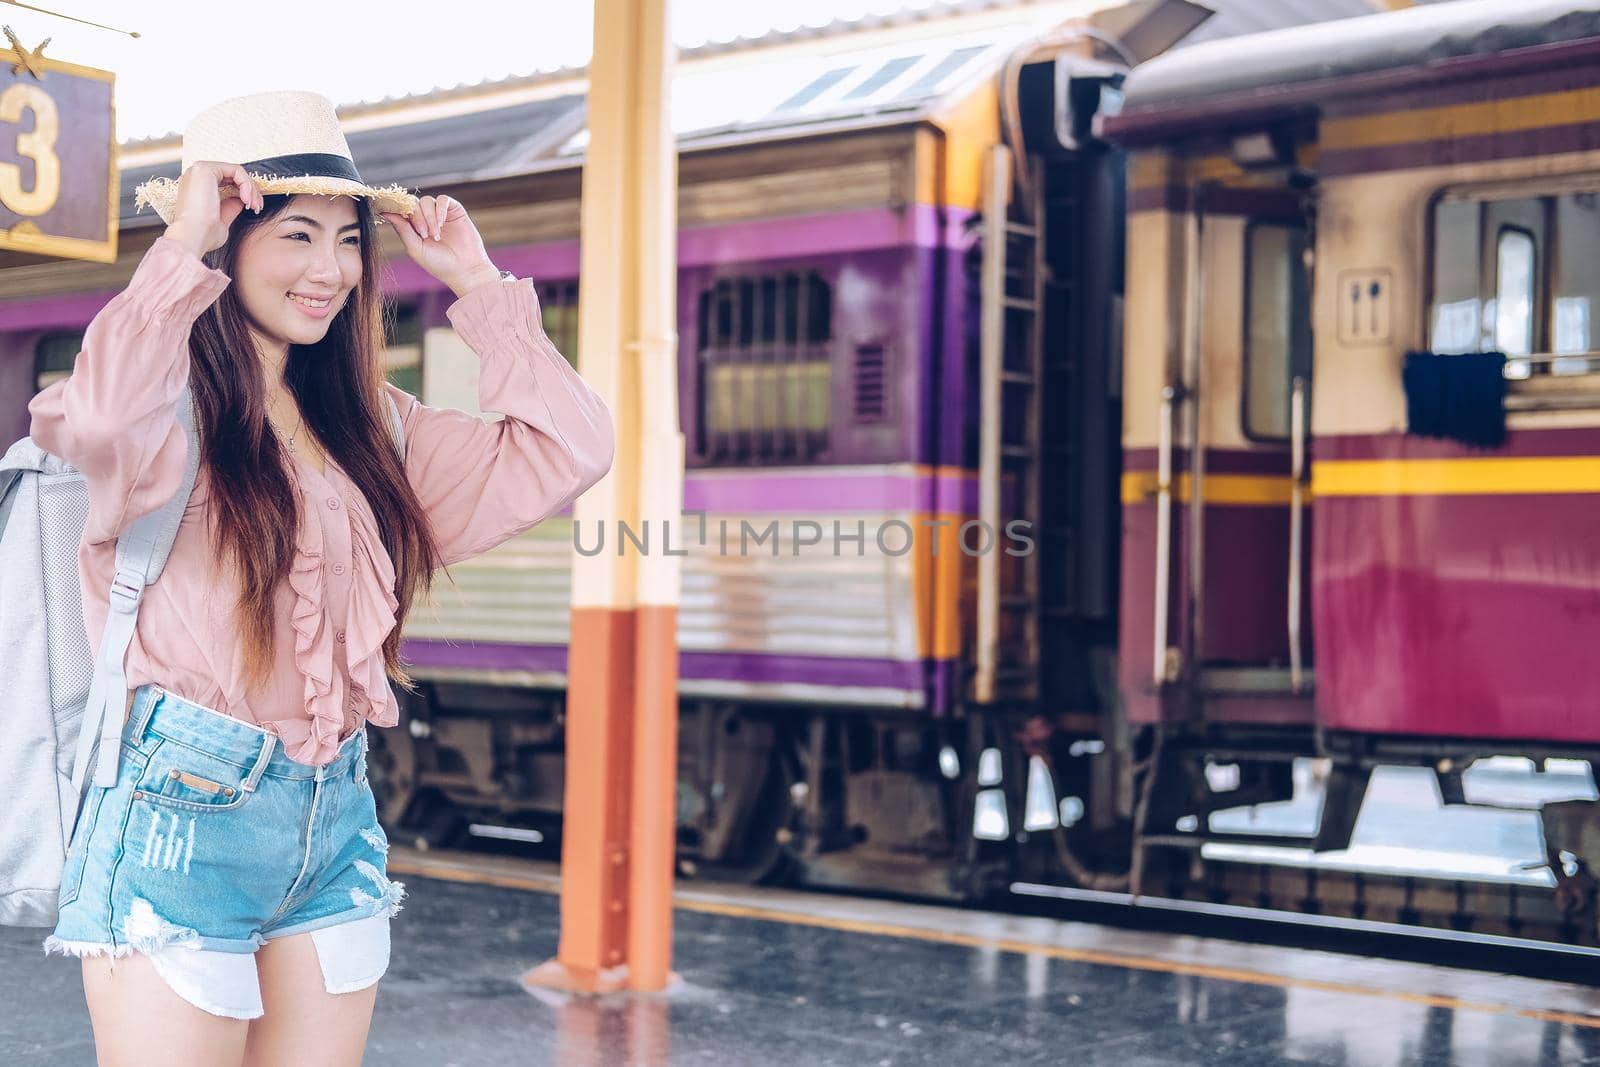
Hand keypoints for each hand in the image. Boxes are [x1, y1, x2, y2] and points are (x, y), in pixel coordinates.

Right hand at [162, 161, 263, 256]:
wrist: (193, 237)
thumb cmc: (203, 234)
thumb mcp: (223, 219)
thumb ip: (231, 206)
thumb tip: (241, 200)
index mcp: (198, 187)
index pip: (228, 182)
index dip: (246, 193)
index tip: (255, 209)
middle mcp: (197, 176)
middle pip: (234, 175)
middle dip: (252, 191)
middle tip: (257, 207)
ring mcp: (200, 170)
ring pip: (237, 172)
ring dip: (251, 189)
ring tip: (253, 206)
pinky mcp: (205, 169)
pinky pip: (236, 170)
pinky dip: (247, 185)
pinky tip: (247, 200)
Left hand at [382, 195, 500, 297]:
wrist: (465, 270)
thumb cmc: (439, 264)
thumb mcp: (415, 248)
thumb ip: (402, 229)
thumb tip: (385, 213)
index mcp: (413, 228)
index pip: (401, 210)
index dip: (396, 207)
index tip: (390, 208)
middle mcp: (426, 218)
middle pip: (413, 204)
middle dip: (416, 217)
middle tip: (424, 234)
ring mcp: (440, 214)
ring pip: (426, 201)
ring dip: (429, 217)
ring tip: (436, 234)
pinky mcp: (455, 210)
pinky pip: (443, 200)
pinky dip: (440, 209)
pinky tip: (442, 223)